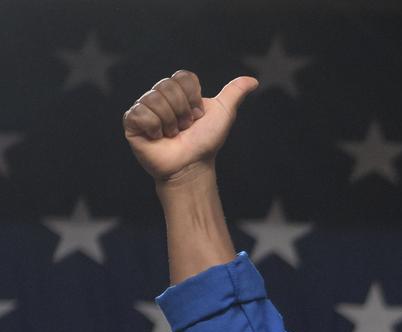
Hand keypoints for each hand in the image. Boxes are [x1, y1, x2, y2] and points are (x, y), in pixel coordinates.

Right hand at [122, 71, 257, 183]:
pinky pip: (141, 113)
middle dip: (183, 112)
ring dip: (170, 122)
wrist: (192, 165)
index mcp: (178, 91)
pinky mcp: (132, 121)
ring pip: (155, 99)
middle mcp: (159, 96)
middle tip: (184, 128)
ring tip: (171, 134)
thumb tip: (252, 80)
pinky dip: (154, 128)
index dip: (194, 99)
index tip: (197, 116)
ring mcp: (144, 108)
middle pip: (168, 86)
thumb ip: (234, 93)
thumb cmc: (206, 142)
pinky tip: (157, 137)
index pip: (183, 78)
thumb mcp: (223, 114)